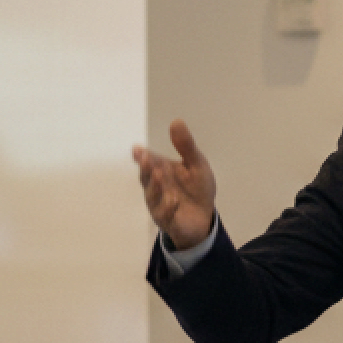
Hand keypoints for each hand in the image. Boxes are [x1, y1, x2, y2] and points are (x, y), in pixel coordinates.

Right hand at [133, 119, 217, 250]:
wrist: (205, 217)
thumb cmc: (196, 188)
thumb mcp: (196, 164)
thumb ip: (186, 146)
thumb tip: (176, 121)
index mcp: (161, 171)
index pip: (148, 162)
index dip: (142, 156)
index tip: (138, 149)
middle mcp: (155, 188)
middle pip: (146, 178)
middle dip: (146, 169)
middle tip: (146, 158)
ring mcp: (159, 205)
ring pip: (153, 197)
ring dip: (155, 186)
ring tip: (159, 174)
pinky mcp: (168, 221)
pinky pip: (165, 215)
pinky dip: (168, 207)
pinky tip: (174, 200)